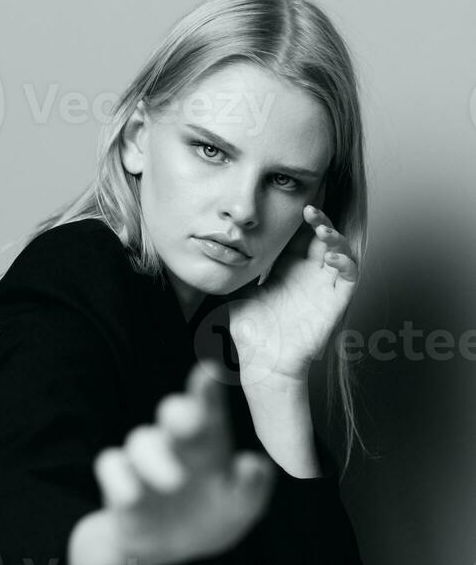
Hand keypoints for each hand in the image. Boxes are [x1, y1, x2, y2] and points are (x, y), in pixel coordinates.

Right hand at [88, 360, 275, 564]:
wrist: (164, 548)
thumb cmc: (209, 516)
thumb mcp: (238, 510)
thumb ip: (252, 490)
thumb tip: (254, 464)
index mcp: (208, 445)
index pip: (209, 412)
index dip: (207, 392)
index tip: (209, 372)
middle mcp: (175, 444)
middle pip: (173, 415)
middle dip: (179, 413)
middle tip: (190, 420)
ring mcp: (144, 461)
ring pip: (141, 441)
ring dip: (155, 459)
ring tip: (175, 482)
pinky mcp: (119, 482)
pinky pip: (111, 467)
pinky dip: (119, 479)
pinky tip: (132, 496)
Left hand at [228, 204, 358, 388]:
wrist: (263, 363)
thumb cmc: (250, 331)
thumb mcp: (237, 291)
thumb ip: (234, 269)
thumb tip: (214, 246)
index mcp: (287, 267)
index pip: (298, 233)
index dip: (298, 217)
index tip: (291, 202)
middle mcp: (308, 272)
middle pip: (321, 235)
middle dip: (318, 219)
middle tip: (308, 209)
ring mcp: (324, 285)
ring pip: (340, 250)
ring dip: (335, 236)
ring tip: (321, 229)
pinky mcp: (336, 301)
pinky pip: (350, 276)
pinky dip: (346, 263)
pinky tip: (331, 258)